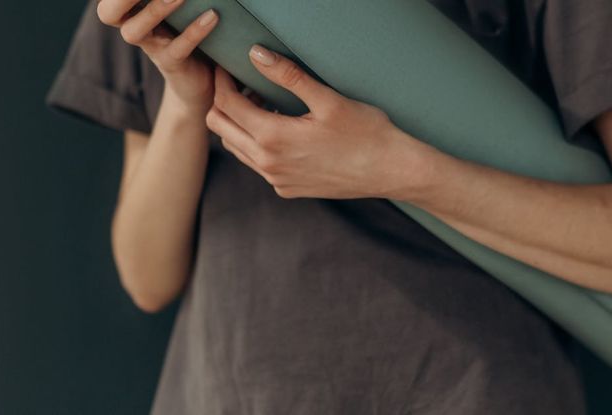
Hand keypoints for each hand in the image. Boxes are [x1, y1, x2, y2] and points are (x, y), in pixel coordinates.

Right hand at [97, 0, 219, 112]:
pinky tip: (212, 16)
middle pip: (108, 14)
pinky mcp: (172, 66)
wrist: (198, 85)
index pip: (110, 4)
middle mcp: (136, 31)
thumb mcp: (176, 16)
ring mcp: (152, 50)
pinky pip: (178, 48)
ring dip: (155, 9)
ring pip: (135, 31)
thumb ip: (173, 3)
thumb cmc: (188, 39)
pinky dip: (194, 31)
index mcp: (132, 15)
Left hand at [206, 45, 434, 199]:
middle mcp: (268, 164)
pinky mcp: (288, 189)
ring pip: (236, 148)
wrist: (391, 171)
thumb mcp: (327, 100)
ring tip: (264, 104)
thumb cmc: (366, 133)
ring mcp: (277, 180)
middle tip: (245, 84)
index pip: (226, 104)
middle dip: (224, 102)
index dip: (223, 80)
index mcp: (273, 138)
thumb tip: (256, 54)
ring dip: (240, 124)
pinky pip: (258, 165)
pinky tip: (283, 131)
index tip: (230, 66)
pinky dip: (257, 145)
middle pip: (220, 128)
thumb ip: (287, 76)